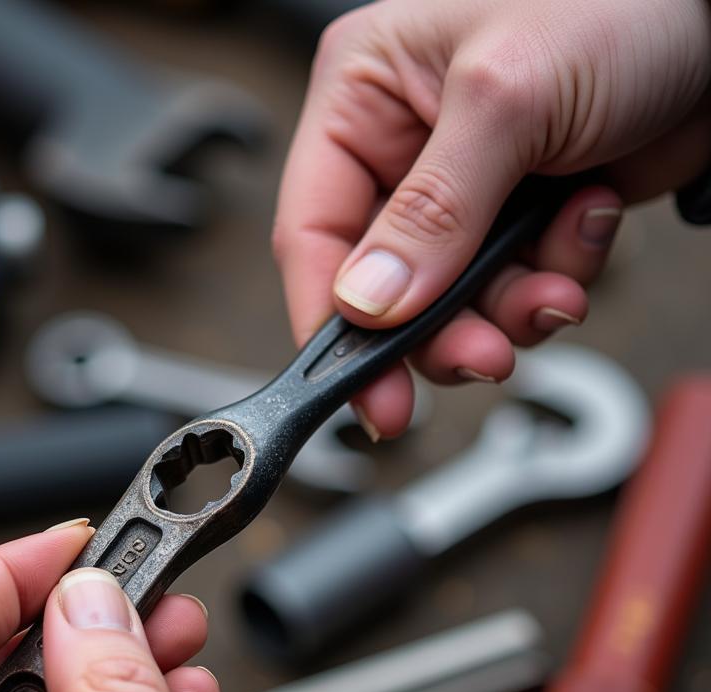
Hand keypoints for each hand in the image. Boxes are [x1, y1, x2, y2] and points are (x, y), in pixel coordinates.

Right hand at [274, 0, 710, 437]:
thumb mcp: (507, 98)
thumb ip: (432, 210)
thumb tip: (368, 303)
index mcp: (364, 98)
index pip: (312, 231)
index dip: (332, 320)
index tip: (361, 386)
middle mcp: (403, 151)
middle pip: (384, 286)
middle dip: (440, 330)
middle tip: (481, 357)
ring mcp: (464, 191)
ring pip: (452, 302)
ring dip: (508, 309)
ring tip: (554, 287)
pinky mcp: (519, 218)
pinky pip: (514, 288)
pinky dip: (555, 278)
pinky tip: (587, 222)